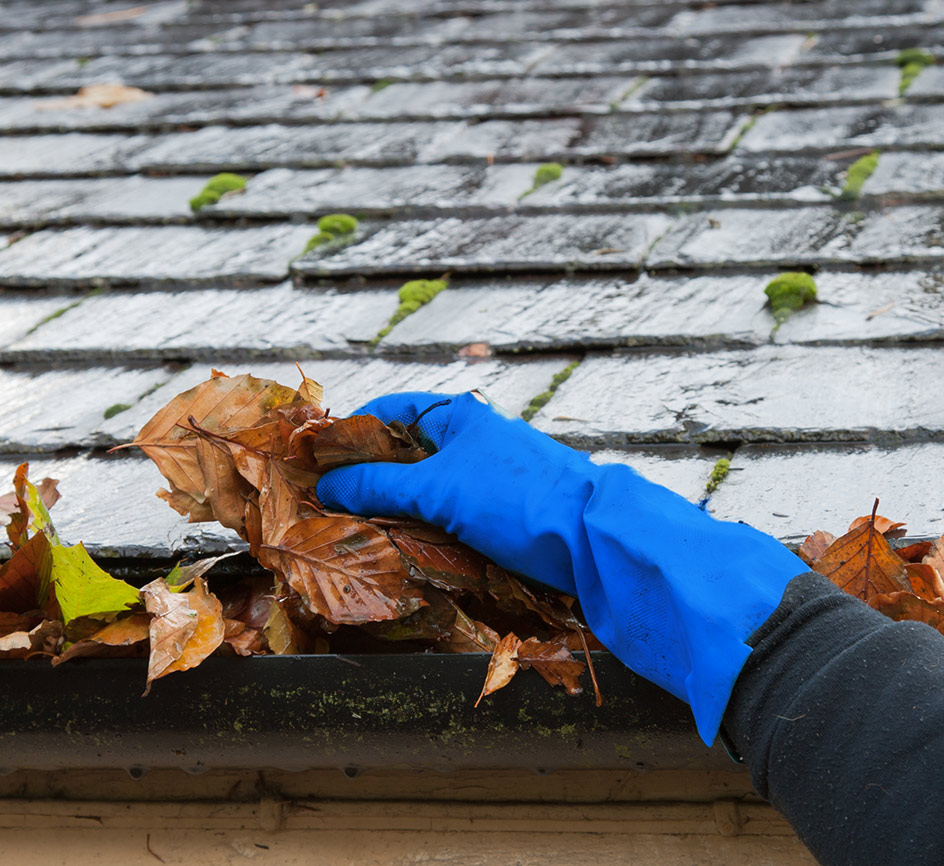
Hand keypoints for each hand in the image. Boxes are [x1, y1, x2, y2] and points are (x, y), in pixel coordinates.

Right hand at [317, 391, 807, 744]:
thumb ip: (380, 485)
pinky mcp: (498, 510)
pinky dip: (423, 524)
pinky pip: (448, 512)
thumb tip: (328, 486)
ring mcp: (486, 475)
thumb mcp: (439, 489)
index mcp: (457, 415)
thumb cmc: (514, 497)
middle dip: (368, 475)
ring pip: (425, 486)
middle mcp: (471, 439)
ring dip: (394, 505)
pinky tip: (403, 544)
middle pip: (405, 450)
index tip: (315, 460)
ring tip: (356, 529)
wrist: (592, 537)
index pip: (389, 410)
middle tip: (328, 503)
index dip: (350, 432)